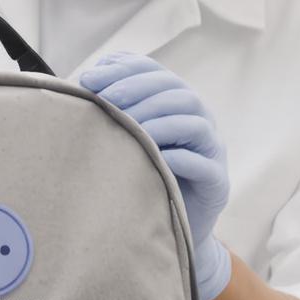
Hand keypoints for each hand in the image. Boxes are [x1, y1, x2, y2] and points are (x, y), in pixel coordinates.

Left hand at [82, 52, 232, 299]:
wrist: (169, 229)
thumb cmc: (142, 177)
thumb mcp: (125, 140)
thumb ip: (112, 112)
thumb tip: (82, 82)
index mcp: (177, 105)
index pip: (156, 73)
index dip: (125, 70)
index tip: (89, 79)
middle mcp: (199, 121)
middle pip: (178, 92)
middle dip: (139, 91)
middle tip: (108, 100)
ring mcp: (212, 151)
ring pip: (195, 123)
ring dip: (160, 121)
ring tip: (130, 128)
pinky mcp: (216, 183)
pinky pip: (204, 165)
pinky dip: (179, 159)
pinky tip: (156, 159)